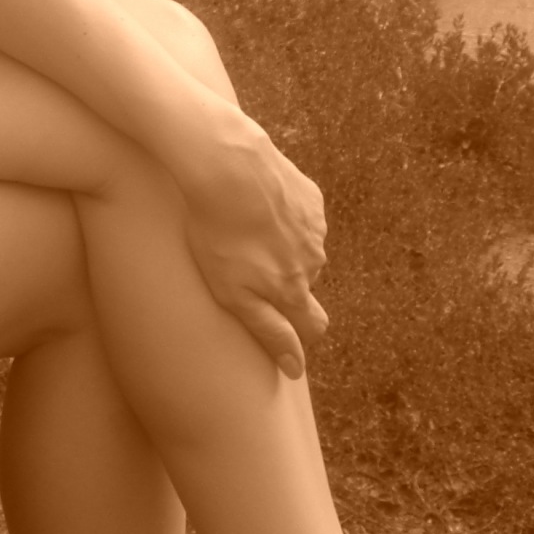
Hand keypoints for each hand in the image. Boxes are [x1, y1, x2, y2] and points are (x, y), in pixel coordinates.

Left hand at [177, 115, 328, 377]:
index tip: (281, 323)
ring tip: (244, 233)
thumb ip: (268, 330)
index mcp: (295, 288)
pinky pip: (301, 216)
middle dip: (284, 284)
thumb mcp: (233, 291)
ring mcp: (315, 227)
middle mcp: (314, 261)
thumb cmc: (218, 231)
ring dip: (281, 247)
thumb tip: (296, 367)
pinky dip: (282, 216)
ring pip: (303, 249)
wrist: (229, 166)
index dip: (299, 330)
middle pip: (306, 285)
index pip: (313, 325)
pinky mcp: (310, 196)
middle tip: (247, 266)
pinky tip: (254, 206)